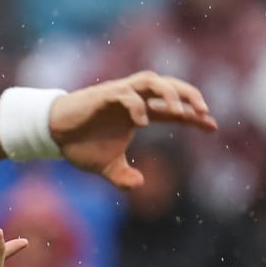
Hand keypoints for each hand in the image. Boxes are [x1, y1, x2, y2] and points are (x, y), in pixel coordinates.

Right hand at [50, 71, 216, 188]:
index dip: (193, 116)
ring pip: (151, 81)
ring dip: (169, 92)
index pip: (172, 110)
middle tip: (204, 112)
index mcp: (137, 113)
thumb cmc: (79, 144)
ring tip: (182, 110)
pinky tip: (142, 122)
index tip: (212, 126)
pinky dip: (137, 105)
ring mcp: (118, 94)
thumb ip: (123, 176)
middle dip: (189, 96)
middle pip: (168, 87)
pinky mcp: (103, 96)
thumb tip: (138, 185)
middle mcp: (132, 99)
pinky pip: (125, 95)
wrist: (53, 134)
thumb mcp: (106, 166)